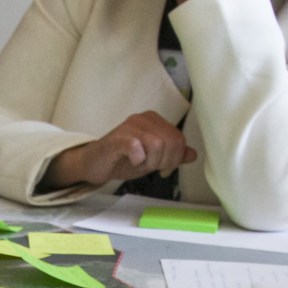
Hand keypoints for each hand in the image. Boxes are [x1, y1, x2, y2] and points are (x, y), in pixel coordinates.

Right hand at [43, 111, 195, 188]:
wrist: (94, 164)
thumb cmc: (122, 160)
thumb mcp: (153, 159)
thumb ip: (172, 155)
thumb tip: (192, 154)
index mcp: (154, 120)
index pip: (179, 138)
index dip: (175, 158)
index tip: (163, 168)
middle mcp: (143, 118)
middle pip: (171, 141)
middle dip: (165, 162)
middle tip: (151, 168)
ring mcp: (130, 126)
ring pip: (157, 145)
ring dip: (151, 162)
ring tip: (140, 164)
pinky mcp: (118, 137)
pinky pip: (138, 148)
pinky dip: (138, 160)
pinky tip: (131, 162)